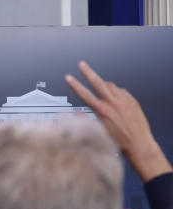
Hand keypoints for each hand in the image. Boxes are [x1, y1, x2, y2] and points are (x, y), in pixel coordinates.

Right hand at [65, 61, 171, 182]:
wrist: (139, 144)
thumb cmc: (119, 142)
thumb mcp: (99, 133)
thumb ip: (87, 120)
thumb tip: (77, 113)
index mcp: (102, 111)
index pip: (85, 94)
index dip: (75, 85)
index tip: (68, 78)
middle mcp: (113, 104)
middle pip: (98, 83)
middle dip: (88, 72)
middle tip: (82, 64)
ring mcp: (124, 101)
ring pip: (111, 86)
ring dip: (104, 86)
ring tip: (101, 90)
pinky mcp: (133, 102)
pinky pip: (122, 91)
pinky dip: (116, 92)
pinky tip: (115, 98)